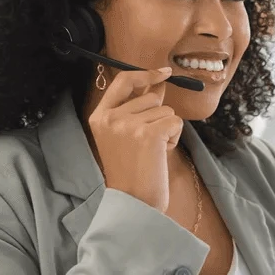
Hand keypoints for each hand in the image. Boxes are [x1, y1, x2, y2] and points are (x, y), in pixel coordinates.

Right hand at [87, 67, 182, 211]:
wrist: (134, 202)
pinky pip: (175, 121)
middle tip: (146, 145)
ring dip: (166, 130)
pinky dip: (174, 137)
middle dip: (158, 117)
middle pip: (152, 98)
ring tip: (151, 152)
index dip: (145, 74)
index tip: (163, 73)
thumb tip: (159, 84)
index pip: (122, 81)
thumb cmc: (132, 172)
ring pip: (166, 110)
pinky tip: (160, 154)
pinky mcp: (149, 133)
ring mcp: (128, 124)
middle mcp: (111, 117)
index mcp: (99, 116)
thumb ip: (138, 109)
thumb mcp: (125, 136)